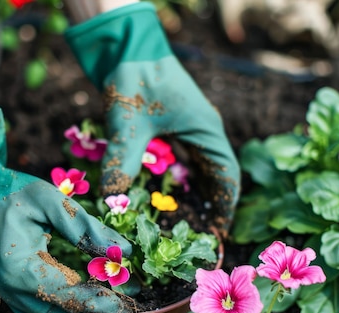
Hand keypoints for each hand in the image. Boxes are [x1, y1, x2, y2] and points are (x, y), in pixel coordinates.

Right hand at [0, 108, 142, 312]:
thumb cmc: (10, 195)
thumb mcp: (47, 199)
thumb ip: (84, 226)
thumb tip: (123, 251)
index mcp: (22, 271)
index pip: (70, 299)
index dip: (103, 307)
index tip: (131, 307)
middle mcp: (16, 294)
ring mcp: (15, 301)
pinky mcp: (19, 300)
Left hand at [65, 3, 240, 236]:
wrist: (125, 48)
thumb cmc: (135, 76)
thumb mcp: (129, 120)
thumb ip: (122, 158)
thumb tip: (112, 197)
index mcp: (206, 130)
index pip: (226, 175)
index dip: (224, 205)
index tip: (217, 232)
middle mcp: (202, 134)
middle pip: (213, 178)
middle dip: (207, 207)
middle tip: (197, 237)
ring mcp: (187, 132)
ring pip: (197, 172)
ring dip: (192, 197)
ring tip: (182, 225)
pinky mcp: (170, 132)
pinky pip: (179, 164)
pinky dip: (174, 184)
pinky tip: (160, 200)